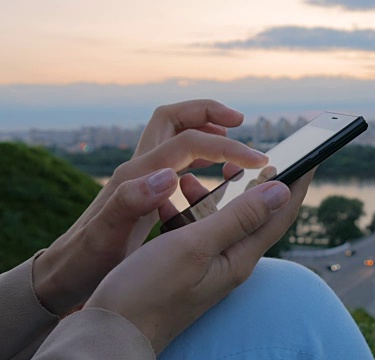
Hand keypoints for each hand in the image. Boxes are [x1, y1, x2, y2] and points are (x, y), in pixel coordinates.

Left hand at [32, 101, 264, 315]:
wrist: (65, 272)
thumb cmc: (87, 260)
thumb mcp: (108, 237)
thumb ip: (131, 203)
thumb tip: (168, 176)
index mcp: (138, 175)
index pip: (191, 142)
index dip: (228, 146)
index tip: (258, 161)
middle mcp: (138, 168)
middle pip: (174, 117)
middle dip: (209, 112)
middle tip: (240, 122)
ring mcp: (140, 176)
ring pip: (174, 134)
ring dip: (204, 129)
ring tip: (231, 144)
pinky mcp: (142, 188)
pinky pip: (173, 156)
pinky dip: (196, 153)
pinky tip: (208, 172)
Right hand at [85, 171, 313, 352]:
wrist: (110, 333)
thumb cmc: (149, 293)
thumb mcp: (196, 247)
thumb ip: (238, 218)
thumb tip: (282, 190)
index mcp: (240, 257)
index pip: (281, 214)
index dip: (298, 182)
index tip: (312, 155)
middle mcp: (230, 260)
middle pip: (254, 213)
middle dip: (254, 182)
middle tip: (246, 156)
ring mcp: (208, 264)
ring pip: (221, 218)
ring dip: (213, 193)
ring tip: (195, 175)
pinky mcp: (186, 265)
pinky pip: (196, 229)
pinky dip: (186, 209)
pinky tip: (169, 200)